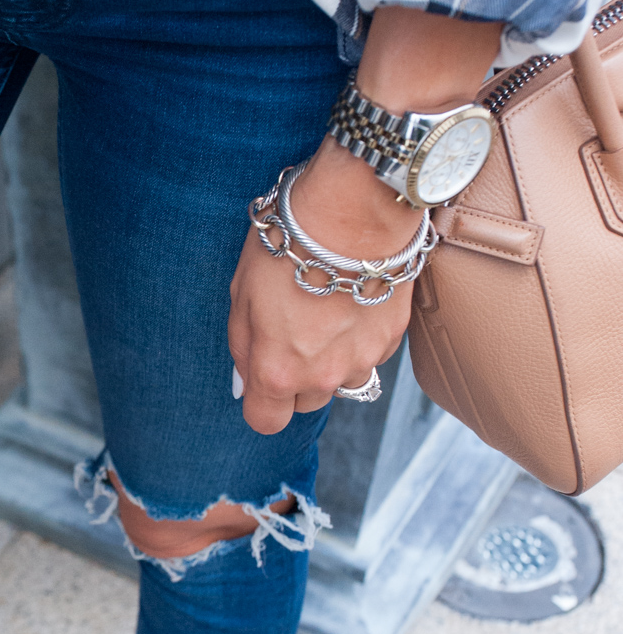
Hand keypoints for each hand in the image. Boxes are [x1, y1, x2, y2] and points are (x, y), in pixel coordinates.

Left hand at [228, 6, 502, 433]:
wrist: (353, 211)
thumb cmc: (290, 245)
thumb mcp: (241, 295)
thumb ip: (243, 346)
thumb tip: (245, 379)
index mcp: (278, 370)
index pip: (266, 421)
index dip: (261, 402)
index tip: (261, 380)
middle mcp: (323, 376)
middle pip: (306, 402)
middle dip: (295, 378)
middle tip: (291, 332)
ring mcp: (362, 360)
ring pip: (342, 380)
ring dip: (331, 359)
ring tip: (325, 311)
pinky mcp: (391, 339)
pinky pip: (369, 353)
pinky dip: (359, 336)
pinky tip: (351, 299)